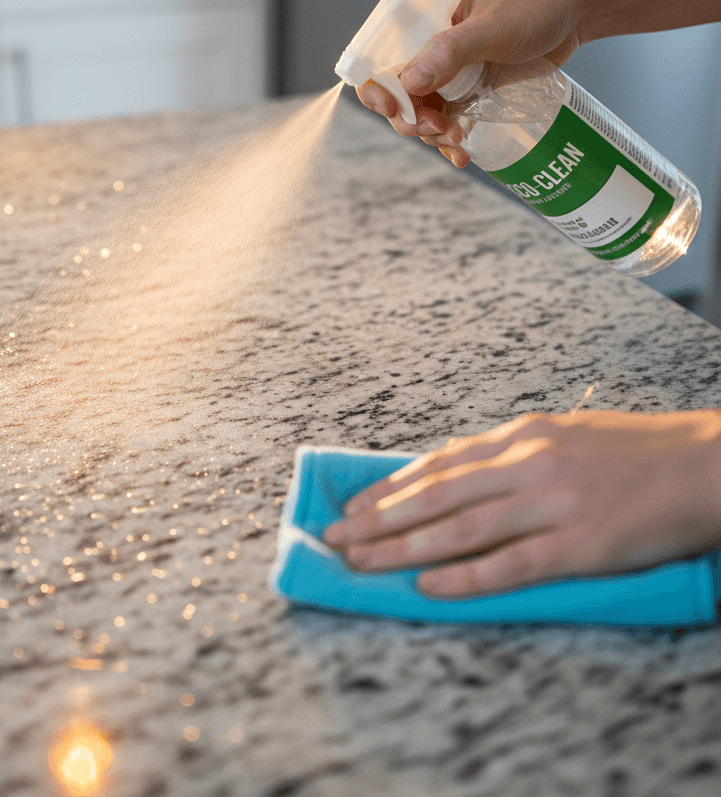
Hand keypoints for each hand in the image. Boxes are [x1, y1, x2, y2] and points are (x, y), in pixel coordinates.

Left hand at [323, 410, 720, 596]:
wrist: (706, 466)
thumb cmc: (632, 452)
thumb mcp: (561, 435)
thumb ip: (507, 452)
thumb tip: (453, 468)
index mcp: (521, 436)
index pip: (438, 464)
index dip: (390, 486)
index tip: (354, 505)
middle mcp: (527, 465)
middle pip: (436, 495)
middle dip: (380, 518)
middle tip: (338, 537)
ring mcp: (552, 504)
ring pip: (460, 528)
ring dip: (403, 547)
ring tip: (363, 562)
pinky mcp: (581, 545)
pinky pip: (510, 564)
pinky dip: (464, 576)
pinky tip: (428, 586)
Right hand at [356, 0, 582, 167]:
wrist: (579, 10)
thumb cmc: (535, 4)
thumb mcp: (491, 27)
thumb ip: (449, 52)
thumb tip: (407, 83)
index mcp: (421, 22)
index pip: (381, 60)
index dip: (377, 89)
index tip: (394, 109)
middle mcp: (428, 50)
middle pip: (398, 95)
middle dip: (411, 119)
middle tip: (437, 128)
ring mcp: (448, 74)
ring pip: (421, 115)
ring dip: (432, 135)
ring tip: (457, 141)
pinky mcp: (469, 93)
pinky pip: (448, 123)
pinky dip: (450, 142)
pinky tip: (462, 156)